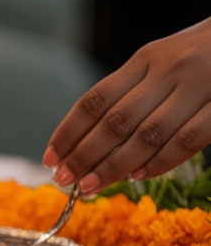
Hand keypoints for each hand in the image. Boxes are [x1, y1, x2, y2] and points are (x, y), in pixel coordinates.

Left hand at [43, 17, 210, 195]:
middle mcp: (168, 71)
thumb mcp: (155, 64)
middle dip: (84, 155)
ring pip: (147, 136)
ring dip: (113, 166)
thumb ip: (125, 96)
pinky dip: (158, 163)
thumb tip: (80, 143)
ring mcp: (197, 89)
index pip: (95, 100)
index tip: (50, 159)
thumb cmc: (193, 59)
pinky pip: (186, 141)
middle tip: (64, 179)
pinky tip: (136, 177)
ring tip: (88, 186)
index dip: (68, 132)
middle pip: (115, 122)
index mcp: (144, 60)